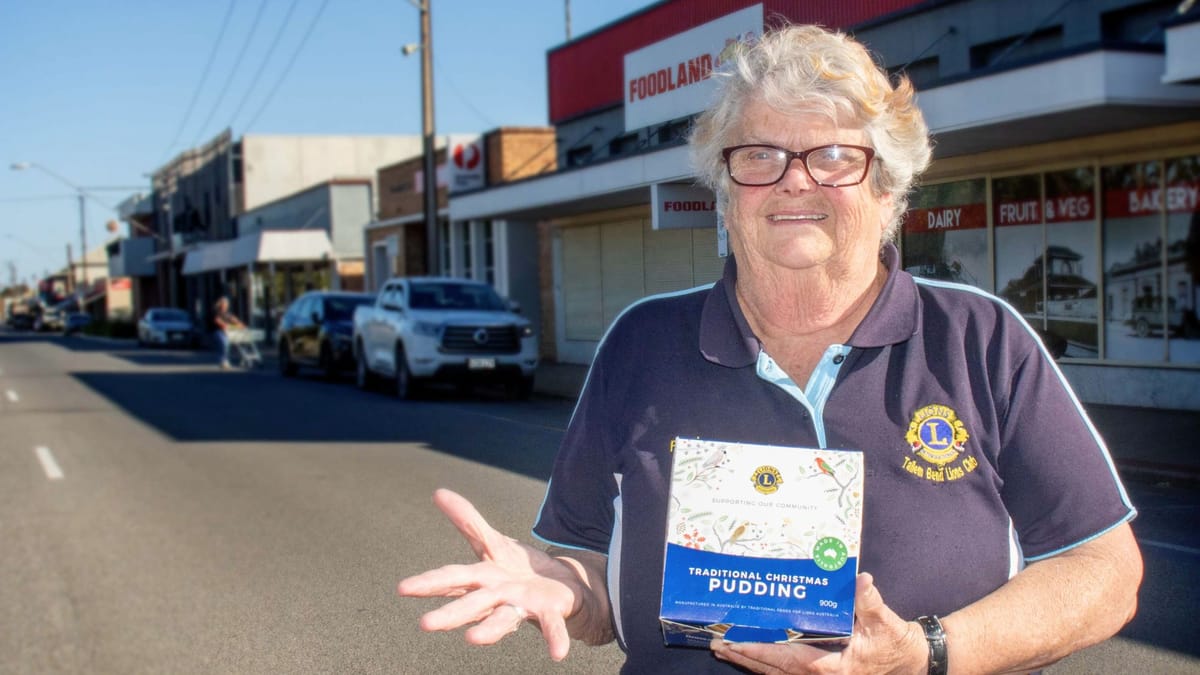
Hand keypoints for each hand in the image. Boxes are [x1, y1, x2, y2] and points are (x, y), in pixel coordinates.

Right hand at [396, 489, 584, 660]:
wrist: (560, 585)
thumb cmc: (516, 569)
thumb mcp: (492, 541)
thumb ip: (467, 520)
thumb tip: (438, 492)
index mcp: (481, 579)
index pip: (451, 579)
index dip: (428, 583)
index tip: (402, 588)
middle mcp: (497, 597)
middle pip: (471, 604)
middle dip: (449, 614)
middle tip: (426, 624)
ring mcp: (521, 607)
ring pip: (503, 619)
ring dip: (489, 630)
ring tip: (472, 639)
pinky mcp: (549, 612)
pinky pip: (552, 626)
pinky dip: (555, 638)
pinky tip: (558, 652)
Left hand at [711, 573, 925, 673]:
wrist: (912, 660)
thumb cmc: (896, 642)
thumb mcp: (885, 621)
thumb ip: (870, 602)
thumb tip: (862, 581)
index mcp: (832, 668)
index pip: (788, 659)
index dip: (760, 652)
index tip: (735, 643)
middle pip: (774, 670)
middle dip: (744, 657)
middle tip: (716, 644)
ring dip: (750, 663)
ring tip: (724, 651)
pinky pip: (786, 674)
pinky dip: (766, 666)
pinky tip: (750, 658)